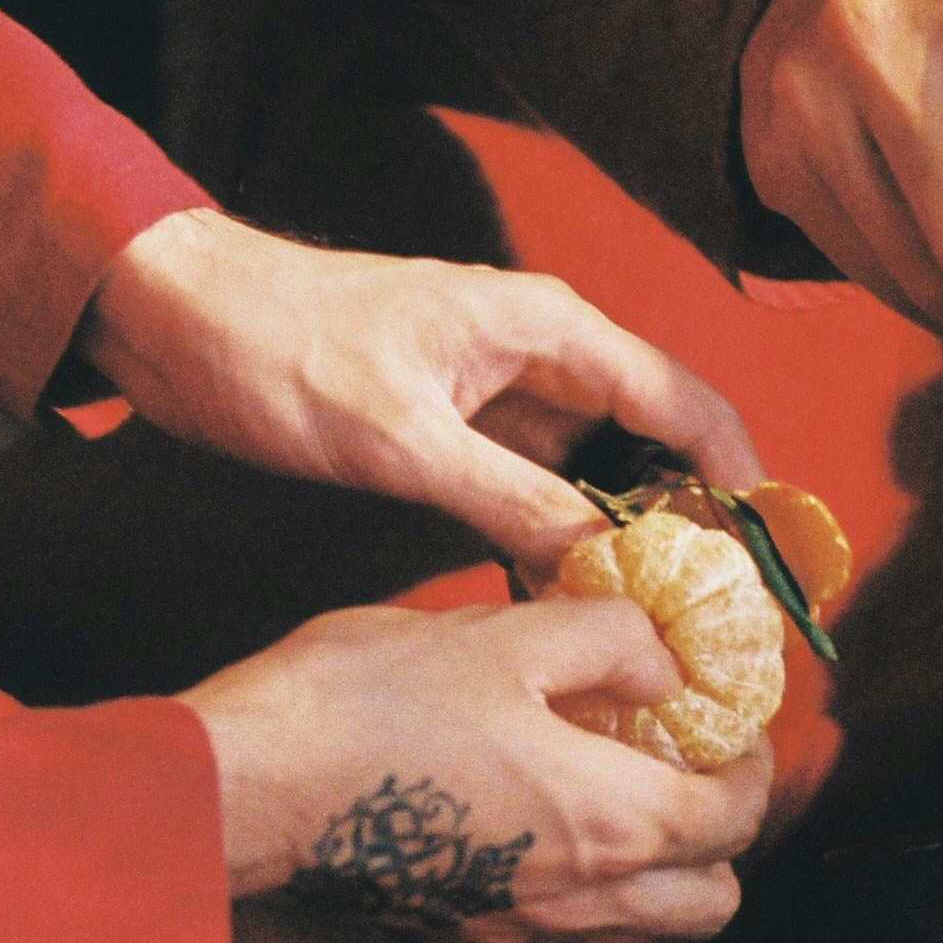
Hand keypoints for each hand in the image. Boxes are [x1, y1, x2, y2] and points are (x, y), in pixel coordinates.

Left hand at [81, 209, 759, 566]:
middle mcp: (540, 355)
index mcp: (548, 329)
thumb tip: (601, 564)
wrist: (175, 317)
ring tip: (654, 624)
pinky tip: (563, 603)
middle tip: (717, 615)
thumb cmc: (280, 349)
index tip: (767, 558)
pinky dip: (556, 540)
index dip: (740, 479)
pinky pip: (534, 489)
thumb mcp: (399, 438)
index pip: (684, 403)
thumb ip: (509, 499)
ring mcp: (497, 394)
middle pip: (653, 441)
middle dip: (692, 521)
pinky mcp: (454, 430)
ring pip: (594, 471)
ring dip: (623, 538)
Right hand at [183, 593, 770, 933]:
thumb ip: (609, 640)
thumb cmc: (370, 700)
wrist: (243, 782)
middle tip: (681, 750)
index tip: (723, 707)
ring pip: (641, 915)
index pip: (737, 818)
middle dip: (719, 829)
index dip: (751, 759)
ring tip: (607, 763)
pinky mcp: (463, 921)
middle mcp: (578, 893)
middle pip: (711, 897)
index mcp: (608, 820)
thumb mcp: (504, 633)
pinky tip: (534, 788)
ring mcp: (518, 920)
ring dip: (654, 854)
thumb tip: (663, 661)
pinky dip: (580, 868)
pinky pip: (564, 914)